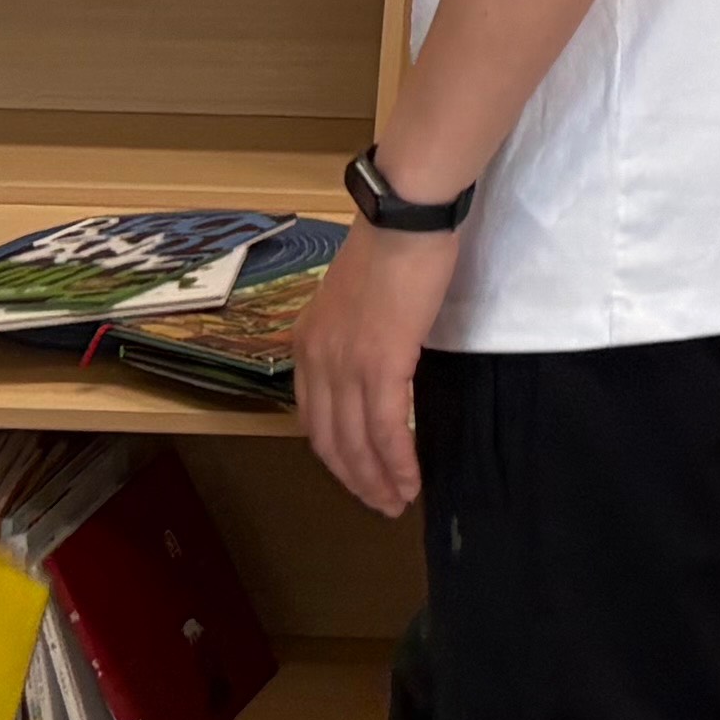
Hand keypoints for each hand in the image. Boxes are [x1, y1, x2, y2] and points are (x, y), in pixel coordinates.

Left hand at [299, 218, 459, 516]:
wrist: (404, 216)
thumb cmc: (391, 245)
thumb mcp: (354, 297)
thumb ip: (354, 334)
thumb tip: (375, 361)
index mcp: (307, 345)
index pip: (314, 419)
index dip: (336, 456)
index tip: (360, 475)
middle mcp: (317, 362)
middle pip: (329, 441)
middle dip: (355, 479)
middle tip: (381, 502)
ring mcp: (345, 366)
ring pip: (356, 443)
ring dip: (378, 480)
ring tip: (399, 501)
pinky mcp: (380, 365)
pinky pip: (386, 429)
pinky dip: (398, 461)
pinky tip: (411, 479)